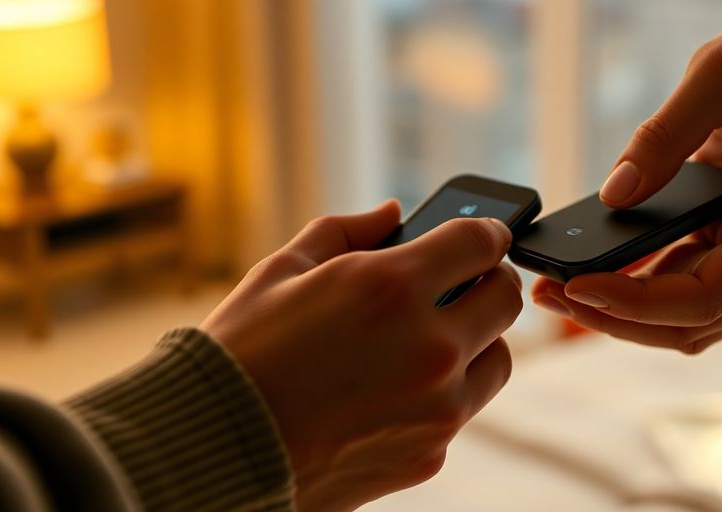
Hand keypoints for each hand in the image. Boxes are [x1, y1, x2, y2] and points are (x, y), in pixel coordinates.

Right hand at [200, 200, 522, 510]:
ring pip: (499, 358)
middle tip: (460, 283)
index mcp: (393, 288)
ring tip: (431, 339)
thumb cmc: (241, 353)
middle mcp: (429, 346)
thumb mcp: (282, 271)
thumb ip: (347, 231)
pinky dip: (444, 393)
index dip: (485, 232)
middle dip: (487, 282)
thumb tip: (392, 213)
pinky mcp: (430, 453)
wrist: (215, 451)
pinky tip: (397, 388)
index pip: (480, 242)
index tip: (482, 236)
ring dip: (477, 340)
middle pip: (506, 298)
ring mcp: (437, 406)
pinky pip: (462, 409)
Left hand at [532, 0, 721, 352]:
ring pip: (697, 300)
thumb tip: (611, 195)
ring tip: (565, 282)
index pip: (706, 298)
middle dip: (622, 316)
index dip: (635, 303)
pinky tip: (606, 256)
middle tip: (551, 294)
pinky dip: (653, 269)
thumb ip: (665, 140)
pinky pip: (700, 261)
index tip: (575, 288)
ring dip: (634, 300)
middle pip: (699, 318)